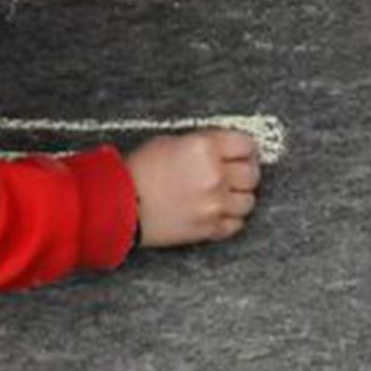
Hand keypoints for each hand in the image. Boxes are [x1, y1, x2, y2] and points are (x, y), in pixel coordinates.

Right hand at [125, 130, 261, 248]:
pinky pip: (236, 224)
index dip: (246, 149)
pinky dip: (231, 218)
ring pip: (248, 201)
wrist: (119, 205)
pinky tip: (219, 211)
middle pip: (252, 174)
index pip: (246, 145)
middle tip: (236, 172)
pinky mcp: (208, 228)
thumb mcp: (170, 142)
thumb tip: (224, 149)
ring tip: (226, 194)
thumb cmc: (138, 171)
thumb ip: (202, 144)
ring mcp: (213, 204)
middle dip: (245, 172)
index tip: (244, 152)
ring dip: (239, 196)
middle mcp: (214, 175)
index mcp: (205, 148)